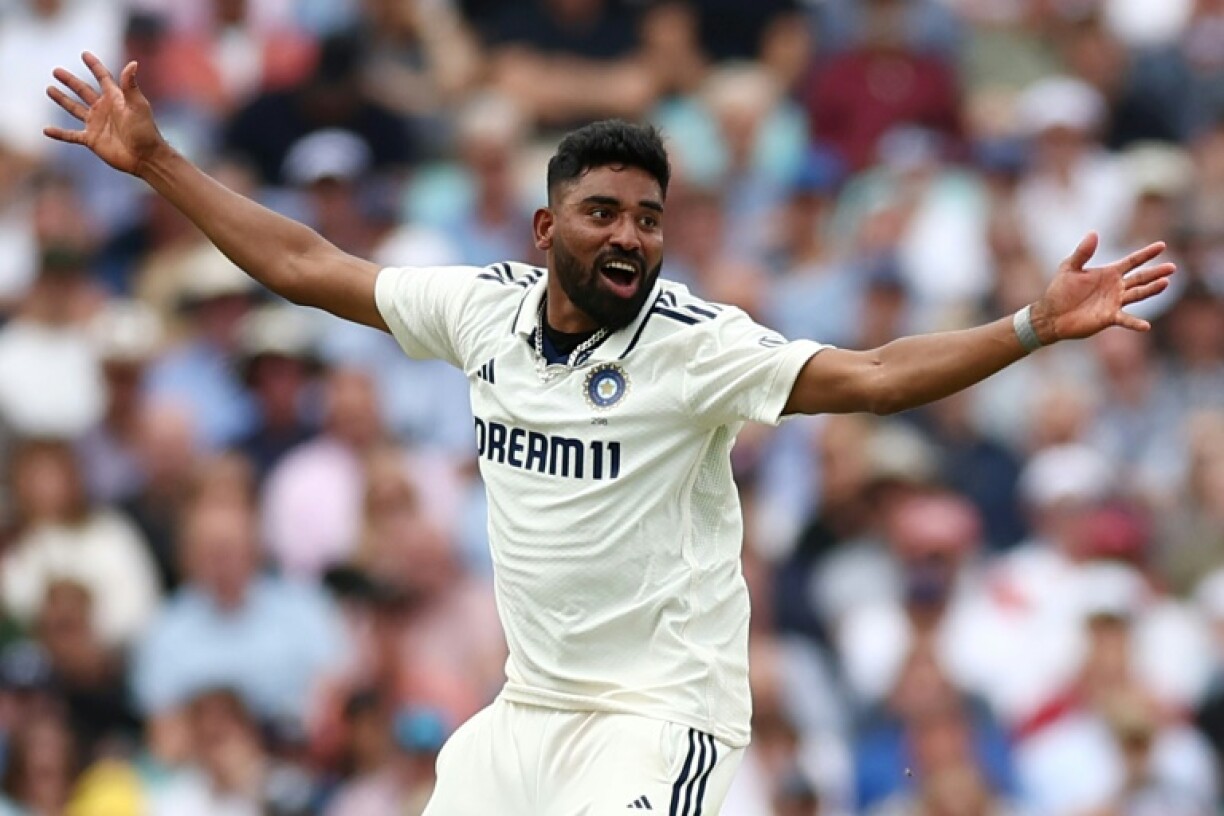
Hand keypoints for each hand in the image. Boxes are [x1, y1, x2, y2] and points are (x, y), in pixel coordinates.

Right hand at [44, 53, 167, 175]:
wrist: (145, 157)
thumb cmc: (145, 131)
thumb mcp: (137, 105)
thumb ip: (130, 85)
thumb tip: (133, 63)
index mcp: (115, 99)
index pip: (102, 78)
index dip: (94, 66)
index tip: (84, 54)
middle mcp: (104, 109)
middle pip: (83, 91)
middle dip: (70, 81)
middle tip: (56, 71)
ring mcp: (96, 124)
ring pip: (74, 109)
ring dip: (62, 100)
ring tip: (49, 89)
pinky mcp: (92, 140)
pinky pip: (71, 135)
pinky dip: (59, 133)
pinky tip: (46, 130)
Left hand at [1030, 232, 1175, 342]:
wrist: (1051, 315)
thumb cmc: (1059, 291)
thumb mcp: (1069, 267)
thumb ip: (1082, 252)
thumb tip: (1093, 233)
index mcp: (1109, 273)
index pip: (1132, 261)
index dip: (1146, 254)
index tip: (1162, 246)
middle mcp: (1116, 287)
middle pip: (1141, 278)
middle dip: (1156, 272)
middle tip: (1172, 267)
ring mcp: (1115, 303)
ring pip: (1138, 295)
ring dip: (1152, 290)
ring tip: (1165, 283)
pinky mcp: (1109, 318)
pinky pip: (1125, 320)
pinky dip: (1135, 323)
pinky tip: (1146, 326)